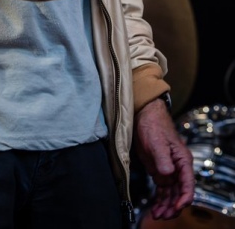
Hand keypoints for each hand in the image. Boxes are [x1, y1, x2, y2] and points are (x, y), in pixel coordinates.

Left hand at [134, 98, 194, 219]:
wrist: (143, 115)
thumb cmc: (153, 124)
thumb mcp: (157, 142)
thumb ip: (163, 159)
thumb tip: (168, 173)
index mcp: (182, 160)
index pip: (188, 184)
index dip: (183, 198)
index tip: (177, 207)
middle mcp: (178, 167)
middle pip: (179, 192)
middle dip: (173, 206)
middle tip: (163, 215)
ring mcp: (169, 169)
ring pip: (171, 193)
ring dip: (166, 205)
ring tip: (158, 215)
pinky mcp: (159, 170)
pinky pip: (162, 189)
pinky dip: (160, 199)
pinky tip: (156, 207)